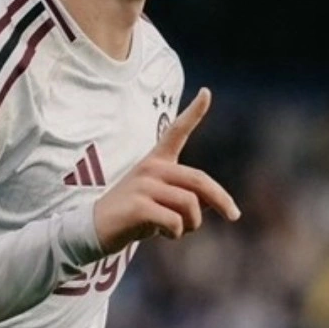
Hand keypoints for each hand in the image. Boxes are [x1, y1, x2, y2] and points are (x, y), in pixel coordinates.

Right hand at [92, 88, 240, 253]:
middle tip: (234, 215)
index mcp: (156, 161)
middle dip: (222, 200)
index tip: (207, 92)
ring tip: (176, 231)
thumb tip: (213, 202)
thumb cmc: (133, 214)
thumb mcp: (162, 202)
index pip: (176, 132)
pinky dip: (176, 233)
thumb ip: (187, 197)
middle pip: (199, 180)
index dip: (193, 113)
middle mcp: (151, 167)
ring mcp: (144, 185)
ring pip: (190, 204)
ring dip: (192, 224)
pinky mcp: (139, 205)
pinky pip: (175, 222)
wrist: (94, 228)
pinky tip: (162, 234)